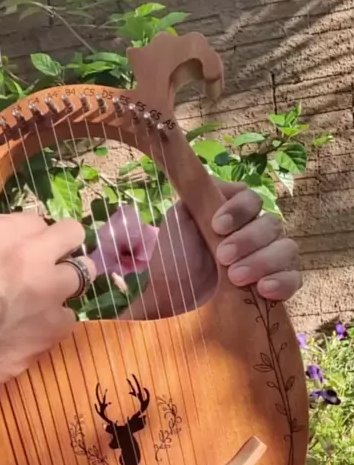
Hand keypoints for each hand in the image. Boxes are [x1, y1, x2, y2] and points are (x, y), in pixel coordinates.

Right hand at [0, 213, 95, 457]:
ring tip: (40, 304)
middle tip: (50, 269)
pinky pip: (69, 317)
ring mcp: (48, 289)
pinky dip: (54, 324)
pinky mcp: (56, 326)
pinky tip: (30, 333)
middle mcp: (31, 253)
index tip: (29, 255)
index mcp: (1, 230)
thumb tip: (24, 250)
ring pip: (82, 275)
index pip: (41, 222)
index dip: (35, 241)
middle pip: (73, 235)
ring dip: (64, 287)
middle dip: (64, 250)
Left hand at [133, 179, 300, 318]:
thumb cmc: (175, 257)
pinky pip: (294, 278)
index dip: (238, 210)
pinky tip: (264, 289)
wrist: (171, 298)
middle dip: (248, 240)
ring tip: (237, 278)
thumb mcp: (179, 221)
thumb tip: (200, 166)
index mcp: (235, 210)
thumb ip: (195, 196)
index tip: (216, 227)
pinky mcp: (276, 284)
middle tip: (223, 257)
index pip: (251, 199)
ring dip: (263, 261)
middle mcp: (257, 229)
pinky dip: (283, 282)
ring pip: (286, 248)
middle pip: (271, 224)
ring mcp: (270, 256)